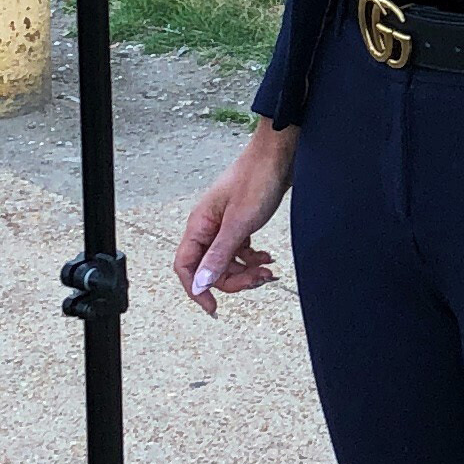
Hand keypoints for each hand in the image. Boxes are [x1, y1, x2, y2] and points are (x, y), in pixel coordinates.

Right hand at [173, 121, 296, 311]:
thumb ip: (219, 255)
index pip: (185, 267)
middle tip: (260, 279)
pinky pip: (240, 250)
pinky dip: (253, 258)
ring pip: (227, 261)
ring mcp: (223, 224)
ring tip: (269, 270)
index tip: (214, 308)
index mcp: (199, 225)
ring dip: (247, 271)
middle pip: (210, 268)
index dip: (196, 290)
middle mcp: (207, 226)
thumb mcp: (239, 223)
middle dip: (234, 280)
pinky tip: (268, 258)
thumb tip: (200, 284)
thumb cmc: (257, 180)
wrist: (278, 155)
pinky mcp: (240, 222)